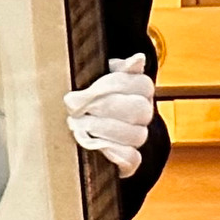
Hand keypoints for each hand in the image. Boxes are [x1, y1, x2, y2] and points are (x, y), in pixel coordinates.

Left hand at [65, 53, 156, 176]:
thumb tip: (137, 59)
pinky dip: (114, 153)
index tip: (85, 90)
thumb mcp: (97, 75)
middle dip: (104, 107)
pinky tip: (94, 145)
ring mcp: (137, 136)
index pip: (141, 84)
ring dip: (103, 129)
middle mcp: (143, 113)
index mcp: (139, 89)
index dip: (113, 85)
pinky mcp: (130, 160)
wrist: (82, 124)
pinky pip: (132, 159)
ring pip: (135, 135)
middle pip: (138, 109)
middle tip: (76, 109)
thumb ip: (116, 67)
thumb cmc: (87, 96)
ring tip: (78, 126)